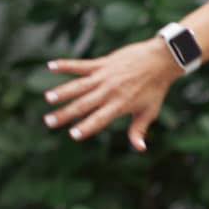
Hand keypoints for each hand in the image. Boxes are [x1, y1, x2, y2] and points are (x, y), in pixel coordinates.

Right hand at [42, 37, 177, 153]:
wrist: (161, 60)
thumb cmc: (155, 88)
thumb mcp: (149, 112)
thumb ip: (139, 131)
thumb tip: (140, 149)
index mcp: (119, 105)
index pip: (99, 119)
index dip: (86, 127)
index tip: (73, 135)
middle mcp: (109, 91)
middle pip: (83, 104)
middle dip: (65, 114)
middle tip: (49, 122)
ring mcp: (104, 76)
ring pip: (79, 85)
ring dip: (62, 91)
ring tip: (48, 98)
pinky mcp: (102, 63)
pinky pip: (81, 65)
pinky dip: (66, 65)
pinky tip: (51, 66)